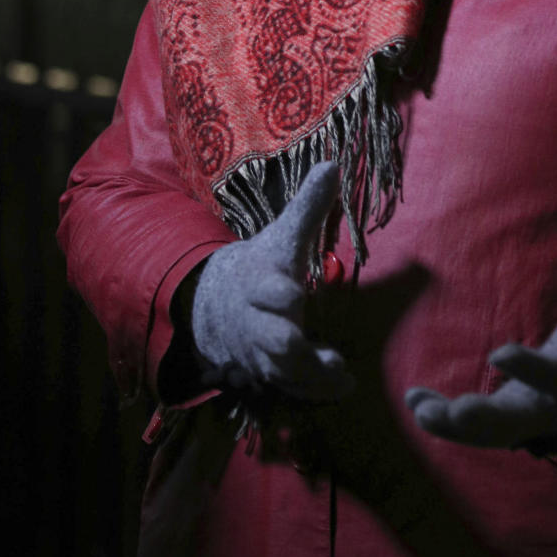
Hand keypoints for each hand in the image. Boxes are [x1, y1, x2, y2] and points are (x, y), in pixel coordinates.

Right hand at [191, 161, 351, 400]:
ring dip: (311, 378)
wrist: (214, 303)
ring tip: (342, 375)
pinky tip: (340, 387)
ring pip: (281, 373)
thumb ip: (308, 207)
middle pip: (271, 340)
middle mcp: (257, 322)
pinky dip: (310, 392)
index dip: (277, 293)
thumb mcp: (282, 235)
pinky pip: (286, 390)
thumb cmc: (260, 266)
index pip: (265, 290)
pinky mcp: (265, 374)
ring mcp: (259, 352)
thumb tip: (334, 164)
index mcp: (260, 283)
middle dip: (291, 347)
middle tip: (326, 354)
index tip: (293, 293)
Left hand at [405, 223, 556, 450]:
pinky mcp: (505, 428)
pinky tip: (417, 405)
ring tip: (421, 407)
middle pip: (513, 420)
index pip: (547, 374)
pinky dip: (445, 425)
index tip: (500, 354)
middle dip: (485, 419)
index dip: (525, 366)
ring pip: (487, 435)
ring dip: (452, 427)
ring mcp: (522, 423)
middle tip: (458, 413)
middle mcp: (541, 407)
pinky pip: (473, 435)